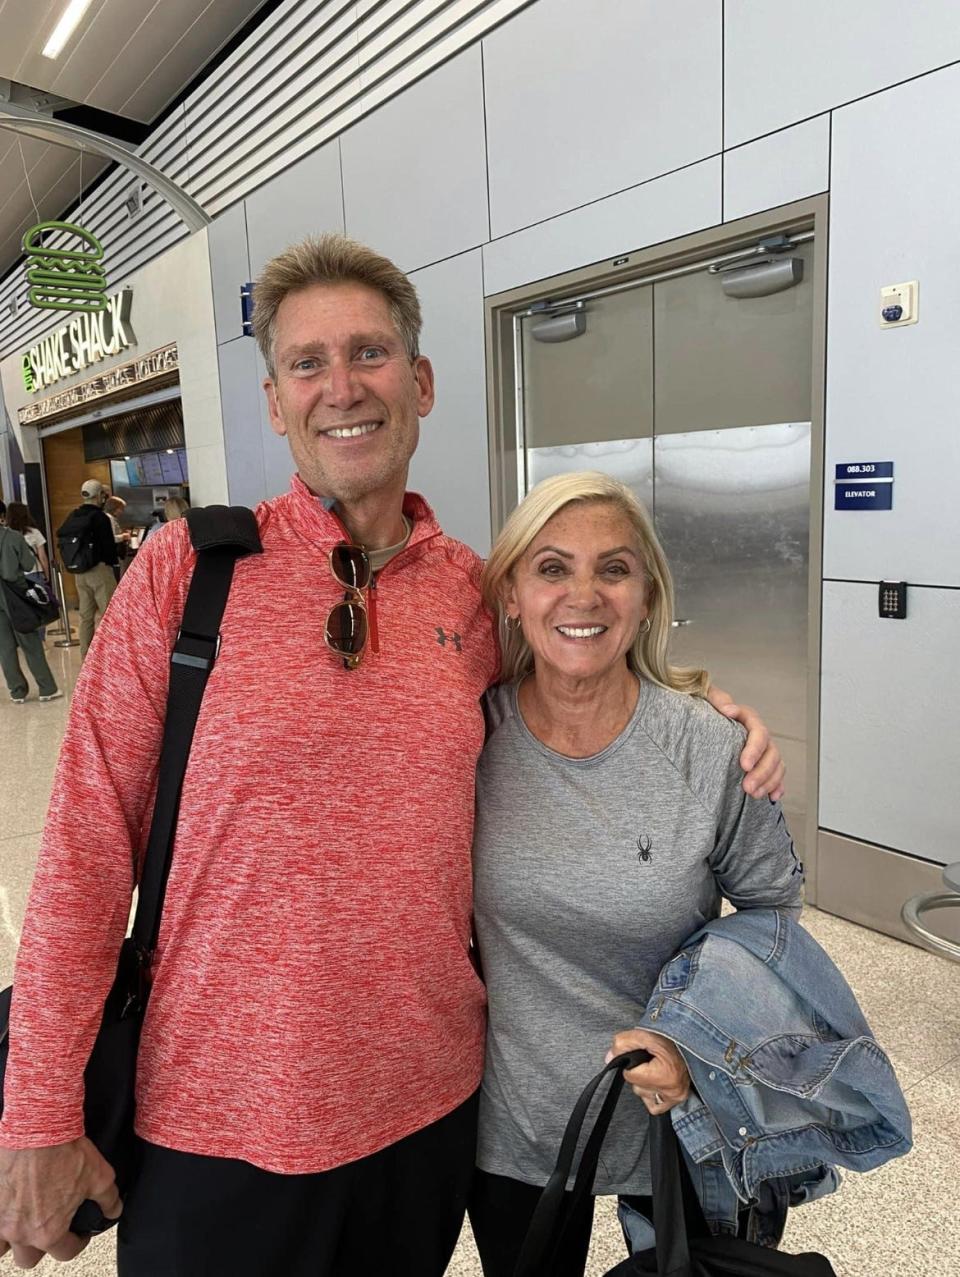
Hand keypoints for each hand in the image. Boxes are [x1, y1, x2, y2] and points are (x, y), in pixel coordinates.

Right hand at [0, 1139, 120, 1266]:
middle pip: (29, 1259)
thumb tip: (114, 1210)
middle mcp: (21, 1232)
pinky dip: (0, 1224)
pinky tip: (11, 1210)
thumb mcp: (100, 1176)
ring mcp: (1, 1220)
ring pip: (3, 1248)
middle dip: (43, 1247)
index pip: (65, 1253)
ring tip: (26, 1223)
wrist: (38, 1128)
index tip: (80, 1234)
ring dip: (15, 1240)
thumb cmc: (65, 1151)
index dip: (78, 1243)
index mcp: (48, 1232)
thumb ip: (109, 1199)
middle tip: (52, 1228)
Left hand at [606, 1029, 690, 1113]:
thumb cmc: (670, 1038)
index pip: (631, 1075)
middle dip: (639, 1072)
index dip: (632, 1062)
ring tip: (654, 1068)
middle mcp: (673, 1090)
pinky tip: (656, 1080)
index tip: (642, 1055)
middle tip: (650, 1060)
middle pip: (637, 1086)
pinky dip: (651, 1094)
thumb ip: (623, 1043)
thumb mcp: (645, 1035)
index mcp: (665, 1075)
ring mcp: (676, 1097)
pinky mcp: (678, 1100)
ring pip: (644, 1095)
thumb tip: (610, 1058)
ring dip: (645, 1083)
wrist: (689, 1041)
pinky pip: (654, 1105)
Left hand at [705, 687, 784, 799]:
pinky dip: (776, 786)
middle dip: (761, 772)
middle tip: (747, 787)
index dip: (754, 749)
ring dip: (768, 782)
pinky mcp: (762, 764)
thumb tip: (728, 709)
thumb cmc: (704, 709)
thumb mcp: (705, 697)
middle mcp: (758, 735)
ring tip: (753, 795)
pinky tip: (772, 797)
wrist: (701, 721)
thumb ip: (716, 699)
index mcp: (747, 718)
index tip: (743, 765)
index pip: (758, 732)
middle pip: (770, 753)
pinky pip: (776, 775)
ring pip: (776, 765)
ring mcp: (763, 750)